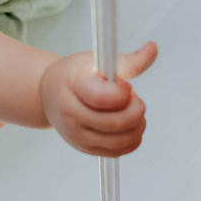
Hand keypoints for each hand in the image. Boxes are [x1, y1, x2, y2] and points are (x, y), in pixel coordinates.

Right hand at [40, 42, 157, 156]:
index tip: (126, 85)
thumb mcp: (95, 60)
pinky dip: (132, 140)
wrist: (47, 95)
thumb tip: (153, 48)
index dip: (123, 92)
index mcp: (73, 87)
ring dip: (137, 125)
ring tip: (132, 110)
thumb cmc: (73, 75)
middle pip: (116, 122)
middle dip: (136, 109)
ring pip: (120, 140)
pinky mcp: (85, 149)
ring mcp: (76, 136)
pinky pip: (117, 151)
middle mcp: (71, 115)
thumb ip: (127, 60)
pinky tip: (131, 125)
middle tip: (134, 98)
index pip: (103, 98)